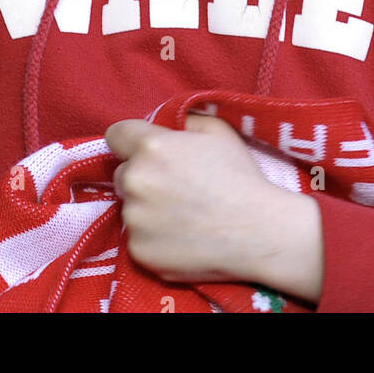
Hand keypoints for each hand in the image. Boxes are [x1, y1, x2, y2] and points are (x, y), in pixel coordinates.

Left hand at [105, 113, 323, 301]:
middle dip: (142, 177)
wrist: (258, 233)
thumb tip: (166, 125)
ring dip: (147, 209)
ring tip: (183, 216)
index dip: (131, 141)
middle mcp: (134, 181)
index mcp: (150, 147)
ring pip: (130, 208)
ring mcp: (134, 219)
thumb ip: (183, 120)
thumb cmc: (240, 177)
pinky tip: (182, 238)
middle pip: (121, 174)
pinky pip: (138, 238)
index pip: (116, 134)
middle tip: (174, 188)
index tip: (145, 151)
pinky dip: (154, 238)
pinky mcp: (138, 252)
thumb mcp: (217, 131)